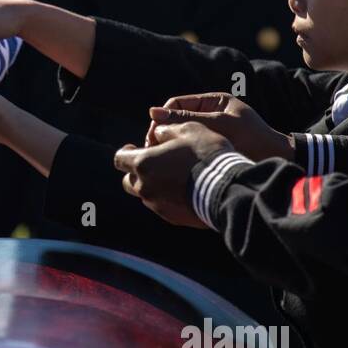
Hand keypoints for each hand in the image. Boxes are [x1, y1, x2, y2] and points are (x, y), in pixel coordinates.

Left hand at [114, 121, 233, 228]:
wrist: (227, 189)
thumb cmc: (206, 155)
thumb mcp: (188, 129)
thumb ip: (166, 129)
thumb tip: (157, 132)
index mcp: (143, 164)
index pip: (119, 159)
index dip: (126, 152)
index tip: (133, 148)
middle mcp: (145, 187)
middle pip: (129, 181)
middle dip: (137, 172)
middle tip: (154, 163)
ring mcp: (157, 205)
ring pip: (146, 195)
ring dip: (154, 185)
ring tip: (174, 176)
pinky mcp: (172, 218)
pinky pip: (163, 206)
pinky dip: (169, 198)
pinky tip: (185, 190)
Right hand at [148, 92, 293, 161]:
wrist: (277, 160)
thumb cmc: (253, 138)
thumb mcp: (218, 125)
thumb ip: (187, 119)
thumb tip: (153, 112)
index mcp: (212, 102)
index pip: (176, 104)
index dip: (161, 119)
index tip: (153, 137)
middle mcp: (209, 115)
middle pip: (175, 120)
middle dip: (162, 134)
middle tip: (153, 152)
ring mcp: (210, 132)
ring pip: (181, 136)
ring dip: (170, 146)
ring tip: (162, 161)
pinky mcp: (212, 149)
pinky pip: (189, 149)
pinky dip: (180, 156)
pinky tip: (175, 168)